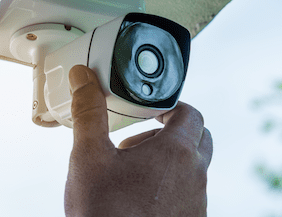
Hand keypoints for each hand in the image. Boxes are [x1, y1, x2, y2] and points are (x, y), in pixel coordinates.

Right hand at [65, 65, 212, 216]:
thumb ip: (89, 114)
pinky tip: (138, 198)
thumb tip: (84, 78)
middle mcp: (195, 176)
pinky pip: (188, 193)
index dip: (169, 106)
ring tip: (131, 172)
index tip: (148, 111)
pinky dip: (170, 186)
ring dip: (168, 161)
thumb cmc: (106, 214)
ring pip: (193, 168)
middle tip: (137, 141)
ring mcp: (196, 202)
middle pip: (198, 138)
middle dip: (170, 132)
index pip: (190, 113)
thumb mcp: (89, 158)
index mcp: (176, 152)